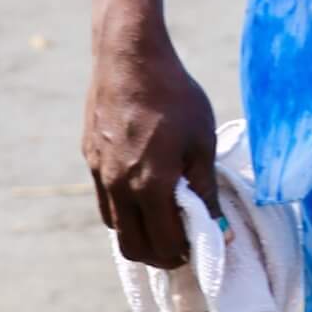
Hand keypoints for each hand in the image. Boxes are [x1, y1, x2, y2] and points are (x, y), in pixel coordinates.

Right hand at [83, 17, 224, 268]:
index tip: (199, 246)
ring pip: (115, 227)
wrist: (130, 57)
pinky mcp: (91, 158)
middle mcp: (119, 188)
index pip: (163, 245)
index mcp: (150, 186)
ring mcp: (99, 174)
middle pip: (133, 247)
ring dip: (138, 234)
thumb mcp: (201, 141)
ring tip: (162, 218)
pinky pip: (105, 200)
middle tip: (181, 243)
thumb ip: (206, 189)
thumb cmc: (174, 95)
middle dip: (159, 254)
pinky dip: (123, 210)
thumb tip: (220, 231)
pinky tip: (142, 190)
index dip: (183, 254)